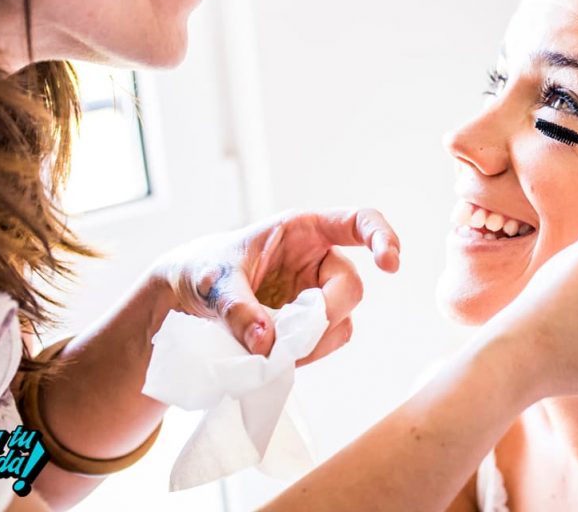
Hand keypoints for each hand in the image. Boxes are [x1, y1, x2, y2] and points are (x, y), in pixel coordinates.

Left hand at [153, 208, 400, 360]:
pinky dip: (306, 353)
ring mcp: (317, 293)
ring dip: (313, 339)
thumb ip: (238, 309)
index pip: (359, 221)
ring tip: (271, 348)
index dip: (382, 237)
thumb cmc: (205, 271)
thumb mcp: (214, 282)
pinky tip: (277, 356)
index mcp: (303, 231)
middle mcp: (318, 260)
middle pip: (351, 287)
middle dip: (325, 313)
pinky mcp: (310, 323)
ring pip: (341, 320)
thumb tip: (265, 341)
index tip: (389, 264)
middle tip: (288, 335)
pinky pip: (326, 341)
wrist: (188, 300)